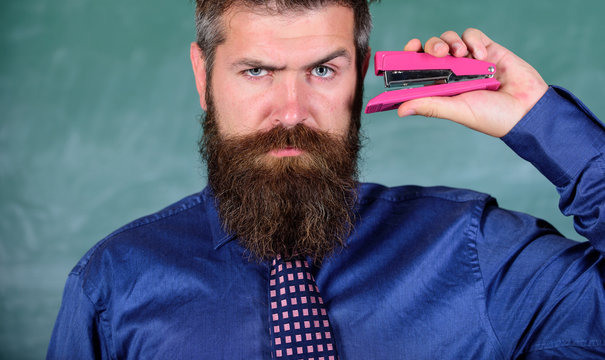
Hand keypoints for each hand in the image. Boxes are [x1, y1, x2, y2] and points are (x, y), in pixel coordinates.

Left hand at [399, 29, 548, 136]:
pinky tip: (482, 57)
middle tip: (439, 53)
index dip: (411, 55)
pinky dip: (473, 41)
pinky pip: (472, 35)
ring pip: (450, 38)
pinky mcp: (487, 49)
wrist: (527, 109)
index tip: (411, 48)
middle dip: (432, 46)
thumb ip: (431, 105)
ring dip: (453, 42)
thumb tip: (401, 110)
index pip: (419, 67)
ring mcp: (469, 60)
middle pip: (432, 49)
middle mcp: (453, 72)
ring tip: (463, 56)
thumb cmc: (492, 117)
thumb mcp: (458, 110)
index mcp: (441, 87)